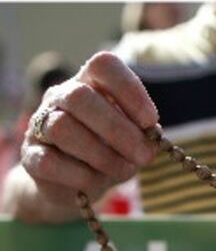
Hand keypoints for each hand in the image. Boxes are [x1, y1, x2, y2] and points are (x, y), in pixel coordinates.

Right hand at [20, 51, 158, 206]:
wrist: (77, 185)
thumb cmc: (112, 153)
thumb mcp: (134, 141)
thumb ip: (144, 135)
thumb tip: (150, 138)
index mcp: (91, 83)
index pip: (103, 65)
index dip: (130, 90)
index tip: (151, 121)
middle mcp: (60, 96)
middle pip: (79, 97)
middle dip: (118, 130)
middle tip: (144, 156)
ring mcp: (39, 124)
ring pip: (62, 127)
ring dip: (102, 155)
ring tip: (124, 171)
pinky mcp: (30, 156)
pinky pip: (49, 161)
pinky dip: (80, 175)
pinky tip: (96, 181)